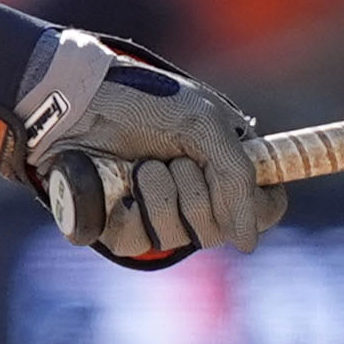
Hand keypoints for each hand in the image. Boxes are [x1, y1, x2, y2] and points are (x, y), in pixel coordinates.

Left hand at [16, 30, 284, 262]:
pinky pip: (135, 242)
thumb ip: (237, 178)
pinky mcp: (118, 226)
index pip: (265, 209)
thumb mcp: (203, 125)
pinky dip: (129, 207)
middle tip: (174, 160)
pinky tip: (120, 181)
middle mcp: (196, 196)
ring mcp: (157, 214)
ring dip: (161, 195)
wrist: (78, 100)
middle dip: (196, 193)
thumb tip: (248, 243)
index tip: (235, 184)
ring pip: (177, 239)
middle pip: (218, 231)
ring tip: (142, 164)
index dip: (256, 206)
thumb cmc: (142, 102)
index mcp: (226, 166)